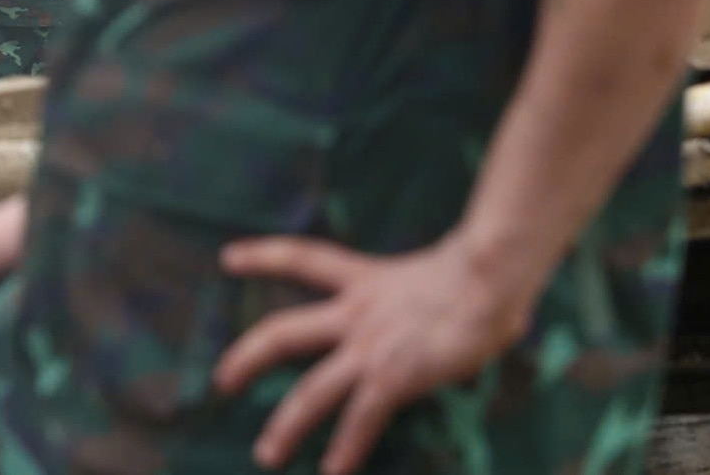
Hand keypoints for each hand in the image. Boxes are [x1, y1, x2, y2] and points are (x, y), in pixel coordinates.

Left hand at [213, 232, 535, 474]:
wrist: (488, 278)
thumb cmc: (485, 275)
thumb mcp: (443, 275)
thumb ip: (435, 298)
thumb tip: (475, 312)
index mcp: (365, 280)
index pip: (302, 258)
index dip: (263, 256)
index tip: (228, 259)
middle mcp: (356, 313)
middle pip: (283, 333)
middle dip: (246, 358)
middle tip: (221, 381)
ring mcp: (369, 347)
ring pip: (312, 391)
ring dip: (287, 426)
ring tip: (266, 455)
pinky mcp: (392, 377)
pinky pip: (360, 420)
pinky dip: (347, 449)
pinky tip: (334, 472)